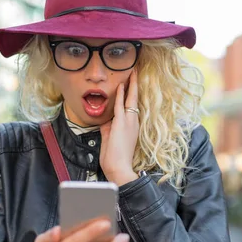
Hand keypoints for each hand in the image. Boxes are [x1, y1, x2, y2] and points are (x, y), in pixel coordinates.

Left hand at [100, 69, 139, 185]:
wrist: (119, 168)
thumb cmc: (115, 158)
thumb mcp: (111, 139)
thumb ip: (109, 128)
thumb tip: (106, 120)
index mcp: (132, 126)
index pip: (132, 107)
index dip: (132, 95)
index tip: (131, 84)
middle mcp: (133, 122)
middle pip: (134, 100)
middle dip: (134, 85)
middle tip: (134, 72)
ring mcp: (129, 122)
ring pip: (130, 99)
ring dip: (130, 85)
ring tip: (131, 72)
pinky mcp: (121, 124)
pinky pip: (120, 105)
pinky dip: (121, 94)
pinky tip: (120, 85)